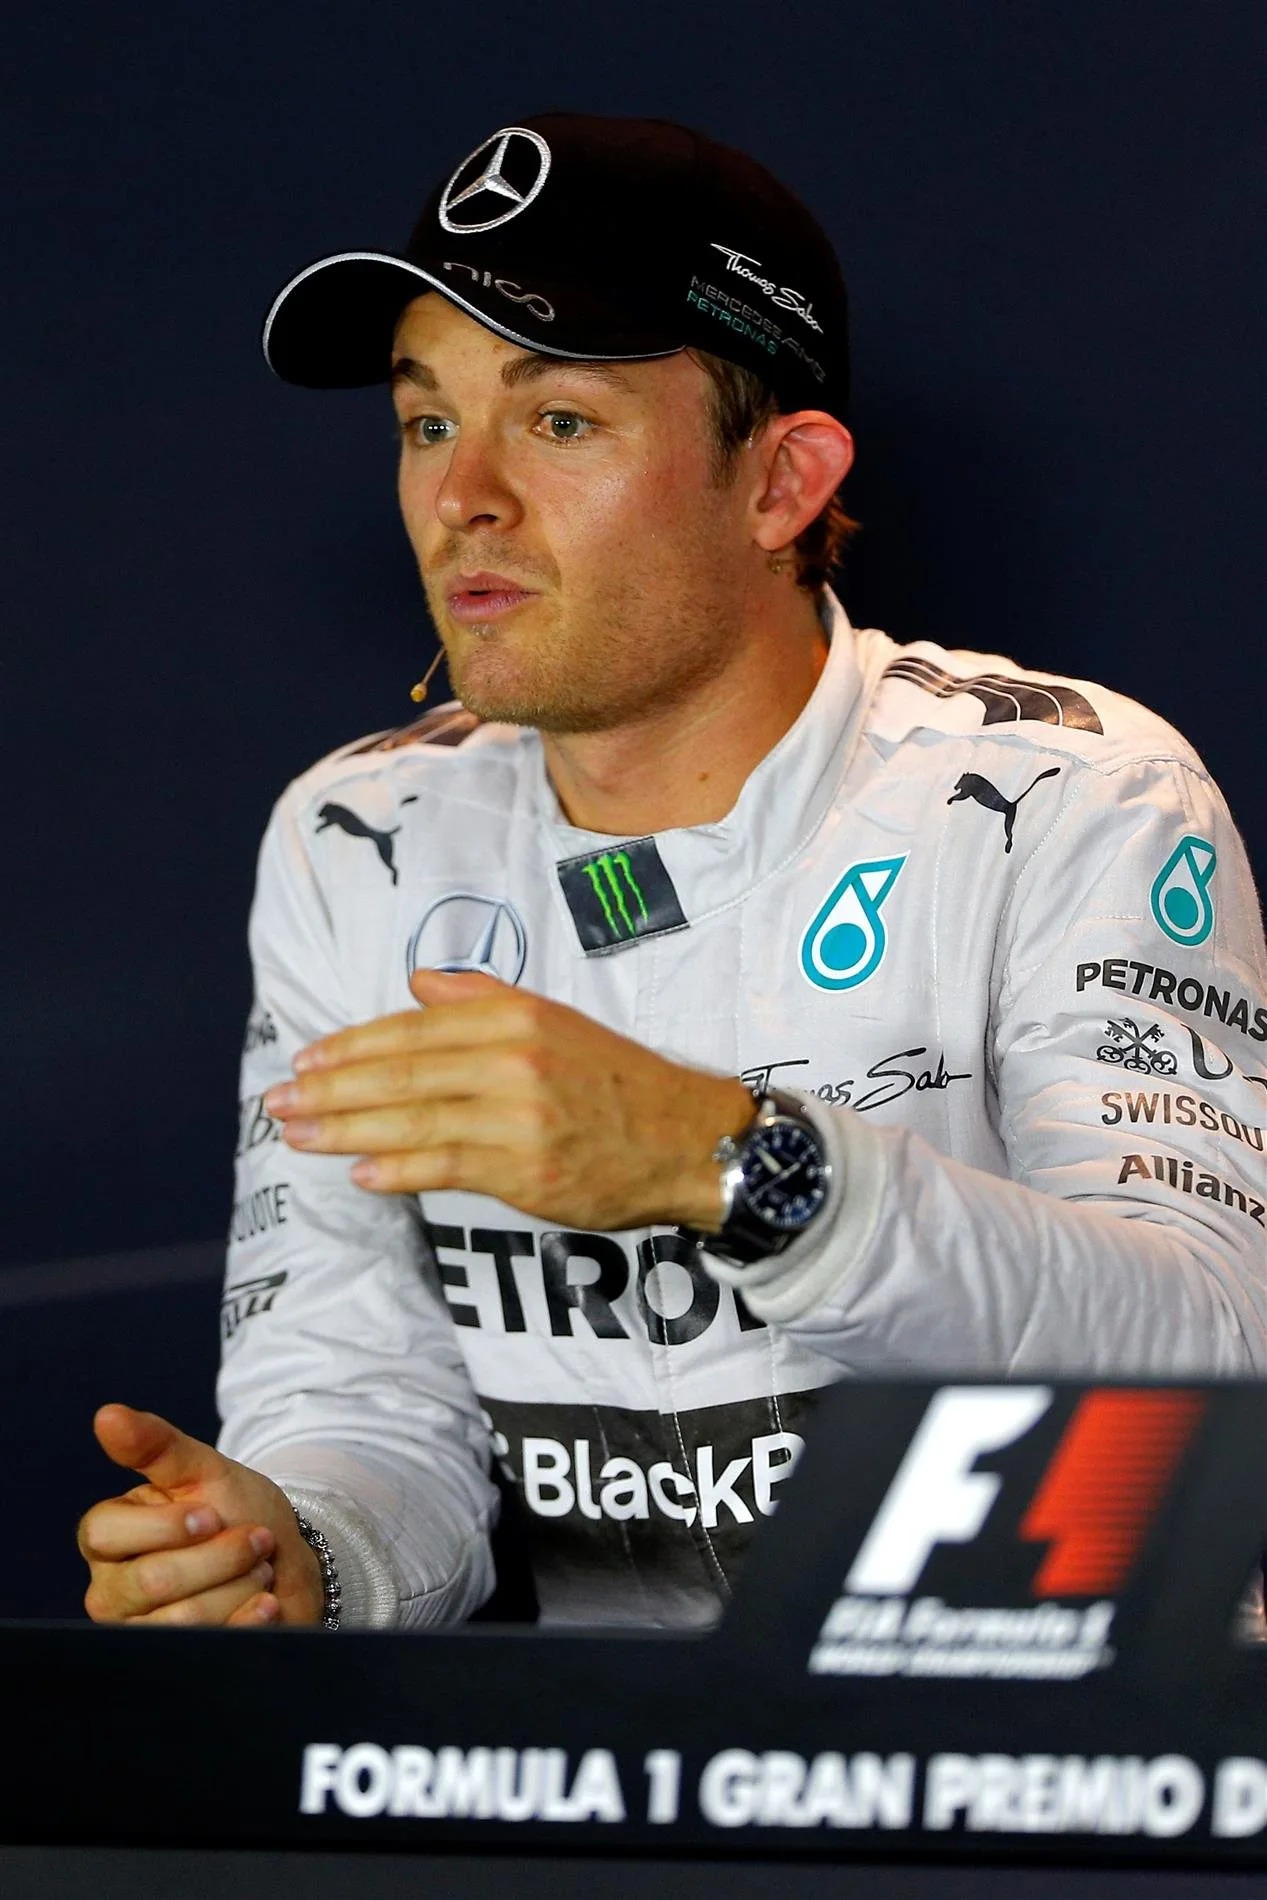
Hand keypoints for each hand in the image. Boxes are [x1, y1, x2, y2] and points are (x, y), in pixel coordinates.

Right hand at [78, 1405, 323, 1627]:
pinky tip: (266, 1603)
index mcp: (108, 1538)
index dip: (167, 1525)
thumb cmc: (237, 1509)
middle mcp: (112, 1590)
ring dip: (239, 1586)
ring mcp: (141, 1632)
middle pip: (150, 1581)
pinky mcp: (176, 1662)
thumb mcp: (203, 1469)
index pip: (104, 1532)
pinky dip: (249, 1620)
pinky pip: (207, 1650)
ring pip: (181, 1620)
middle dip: (219, 1556)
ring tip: (258, 1570)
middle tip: (253, 1540)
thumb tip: (106, 1415)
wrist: (287, 1560)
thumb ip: (156, 1445)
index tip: (212, 1513)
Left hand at [264, 969, 755, 1230]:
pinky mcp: (529, 1170)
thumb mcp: (557, 1020)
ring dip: (345, 1129)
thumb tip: (417, 984)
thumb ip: (484, 998)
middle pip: (402, 1072)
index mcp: (517, 1016)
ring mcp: (520, 1116)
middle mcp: (515, 1059)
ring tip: (296, 1134)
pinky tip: (359, 1173)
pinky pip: (447, 1167)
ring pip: (413, 1120)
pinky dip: (398, 1170)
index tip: (306, 1059)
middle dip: (331, 1088)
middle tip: (280, 1100)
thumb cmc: (617, 1082)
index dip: (352, 1045)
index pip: (414, 1027)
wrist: (688, 1139)